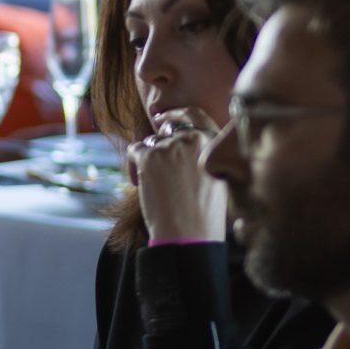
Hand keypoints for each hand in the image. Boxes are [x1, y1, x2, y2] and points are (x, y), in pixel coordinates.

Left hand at [127, 109, 227, 244]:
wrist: (189, 234)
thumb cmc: (204, 214)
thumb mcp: (216, 177)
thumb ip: (202, 155)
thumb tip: (182, 144)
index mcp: (213, 142)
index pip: (194, 115)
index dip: (177, 115)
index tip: (163, 119)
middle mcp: (192, 138)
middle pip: (169, 126)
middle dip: (160, 140)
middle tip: (153, 156)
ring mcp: (169, 147)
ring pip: (150, 141)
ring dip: (148, 158)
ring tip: (153, 183)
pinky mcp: (149, 157)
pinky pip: (134, 150)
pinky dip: (133, 166)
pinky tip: (140, 184)